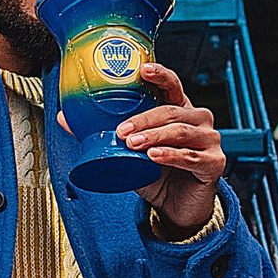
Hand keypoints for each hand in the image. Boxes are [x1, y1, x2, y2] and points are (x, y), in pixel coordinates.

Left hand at [115, 62, 225, 235]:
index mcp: (179, 110)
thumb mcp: (128, 154)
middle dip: (144, 119)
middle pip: (172, 110)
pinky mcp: (214, 163)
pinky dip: (170, 155)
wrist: (178, 208)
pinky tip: (154, 156)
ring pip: (181, 131)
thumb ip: (103, 135)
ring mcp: (210, 141)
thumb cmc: (158, 175)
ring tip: (133, 144)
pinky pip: (191, 156)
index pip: (172, 86)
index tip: (142, 69)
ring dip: (154, 136)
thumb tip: (63, 118)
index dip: (159, 75)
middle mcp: (198, 120)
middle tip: (122, 130)